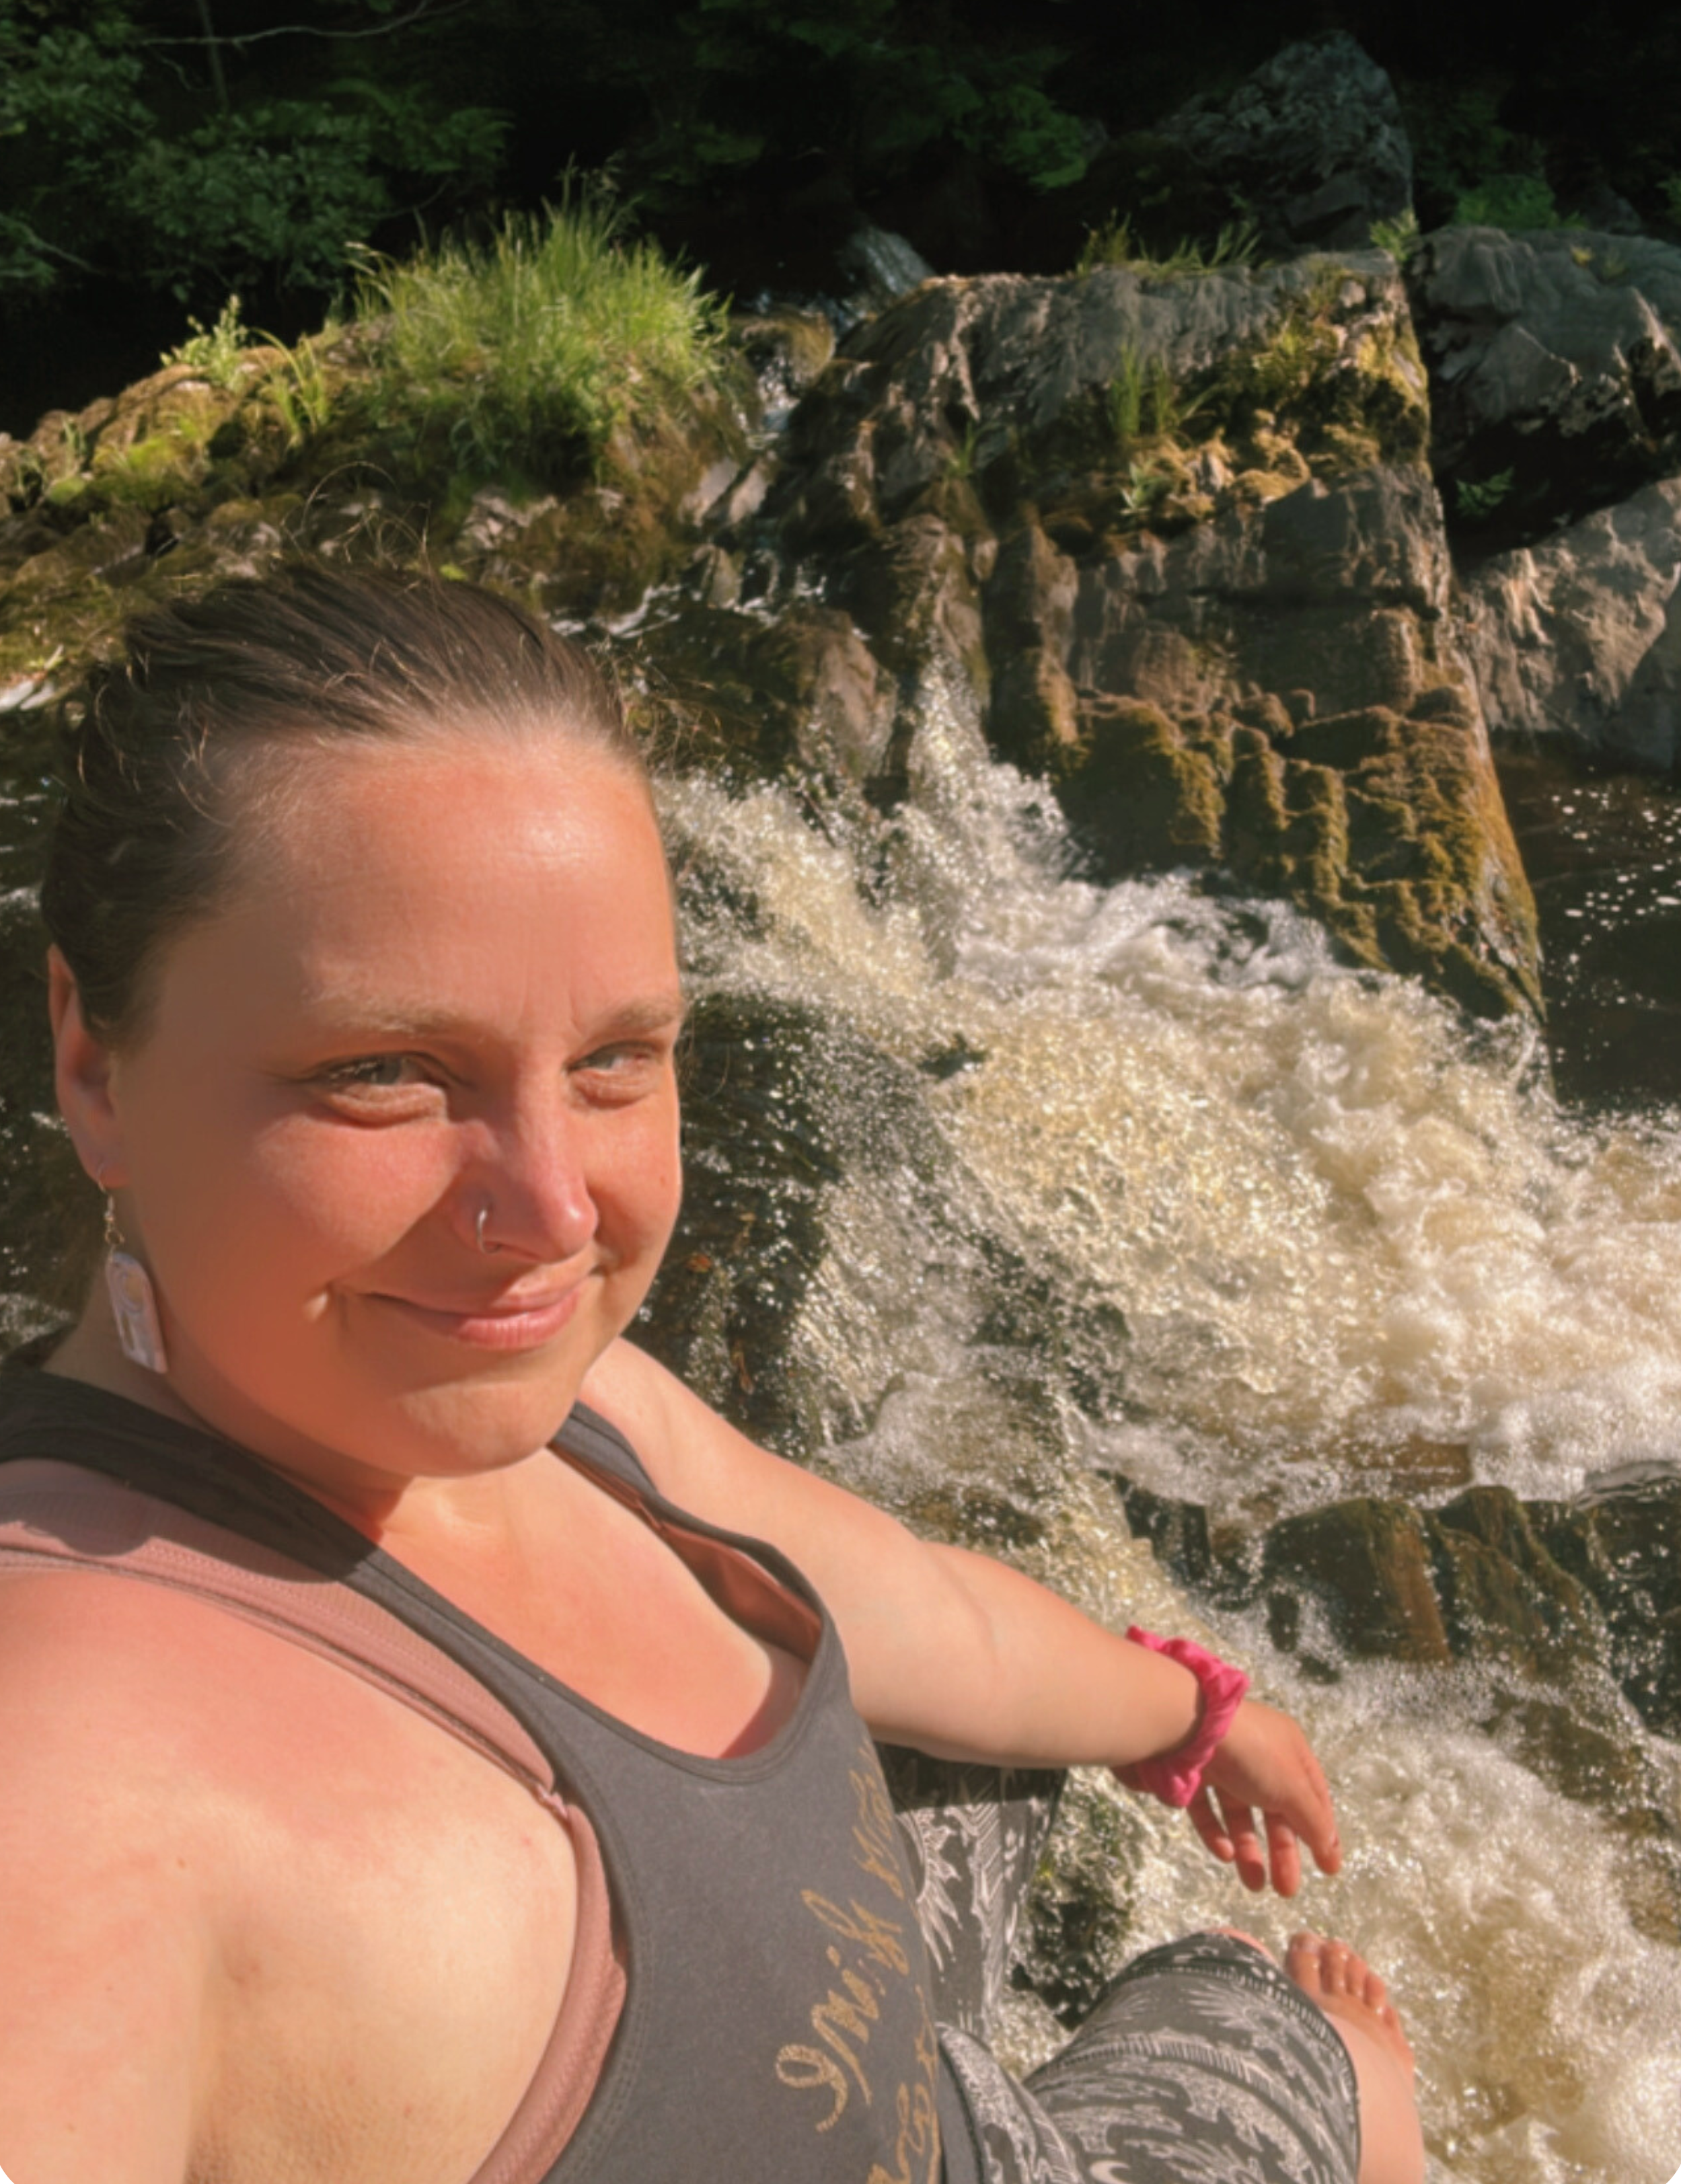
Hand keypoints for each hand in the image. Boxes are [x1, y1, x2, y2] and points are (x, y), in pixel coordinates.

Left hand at [1120, 1698, 1341, 1895]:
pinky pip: (1208, 1810)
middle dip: (1282, 1852)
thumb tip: (1329, 1851)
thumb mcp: (1293, 1787)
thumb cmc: (1253, 1753)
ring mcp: (1223, 1764)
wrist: (1188, 1726)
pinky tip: (1225, 1854)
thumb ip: (1312, 1821)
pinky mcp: (1191, 1774)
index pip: (1312, 1795)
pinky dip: (1217, 1834)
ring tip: (1255, 1885)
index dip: (1321, 1832)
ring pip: (1240, 1815)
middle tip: (1286, 1891)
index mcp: (1289, 1749)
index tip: (1328, 1869)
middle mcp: (1258, 1756)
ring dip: (1249, 1851)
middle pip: (1276, 1811)